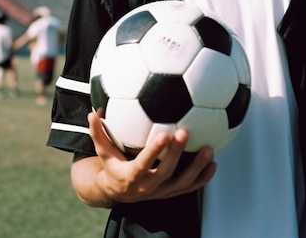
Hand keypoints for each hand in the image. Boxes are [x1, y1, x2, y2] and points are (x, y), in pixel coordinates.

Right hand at [81, 110, 216, 204]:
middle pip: (165, 172)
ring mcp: (162, 192)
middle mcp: (147, 187)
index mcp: (131, 176)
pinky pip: (190, 188)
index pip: (142, 164)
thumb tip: (92, 112)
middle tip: (186, 132)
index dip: (153, 151)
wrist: (119, 192)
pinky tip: (214, 163)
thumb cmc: (113, 165)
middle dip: (176, 154)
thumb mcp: (103, 151)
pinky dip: (203, 177)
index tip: (164, 134)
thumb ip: (98, 132)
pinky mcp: (172, 193)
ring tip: (209, 149)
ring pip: (182, 183)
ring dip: (197, 167)